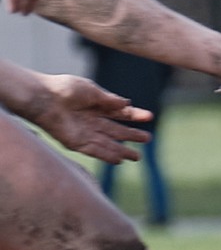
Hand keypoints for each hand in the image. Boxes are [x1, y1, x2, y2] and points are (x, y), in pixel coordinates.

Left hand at [26, 74, 151, 162]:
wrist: (42, 98)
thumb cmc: (64, 89)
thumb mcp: (91, 90)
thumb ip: (109, 99)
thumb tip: (127, 103)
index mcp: (96, 105)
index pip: (120, 112)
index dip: (134, 115)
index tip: (149, 116)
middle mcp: (91, 120)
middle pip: (116, 130)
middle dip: (132, 135)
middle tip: (148, 139)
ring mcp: (83, 132)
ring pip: (107, 143)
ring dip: (122, 150)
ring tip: (137, 157)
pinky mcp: (74, 142)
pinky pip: (94, 151)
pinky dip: (107, 156)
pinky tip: (119, 160)